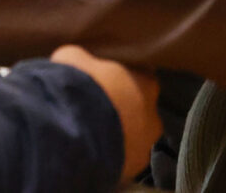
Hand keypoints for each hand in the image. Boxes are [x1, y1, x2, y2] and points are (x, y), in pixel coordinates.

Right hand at [51, 47, 159, 180]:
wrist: (72, 131)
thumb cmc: (78, 86)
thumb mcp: (74, 57)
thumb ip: (85, 60)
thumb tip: (80, 61)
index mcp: (145, 81)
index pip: (142, 75)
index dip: (125, 77)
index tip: (110, 78)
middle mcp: (153, 113)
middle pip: (142, 108)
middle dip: (126, 108)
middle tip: (102, 106)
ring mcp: (146, 144)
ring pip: (136, 136)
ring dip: (121, 133)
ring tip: (96, 131)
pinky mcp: (134, 168)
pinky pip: (125, 158)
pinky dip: (114, 153)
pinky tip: (96, 149)